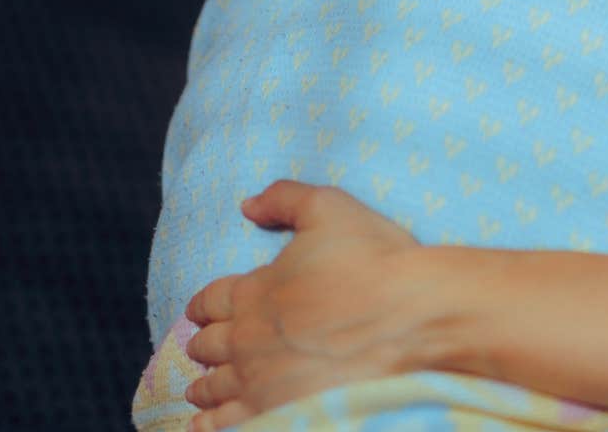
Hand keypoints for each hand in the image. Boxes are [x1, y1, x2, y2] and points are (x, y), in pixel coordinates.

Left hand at [180, 181, 443, 430]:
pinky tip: (204, 426)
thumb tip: (248, 205)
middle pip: (209, 345)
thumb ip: (283, 198)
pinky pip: (230, 423)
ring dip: (203, 388)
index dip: (202, 306)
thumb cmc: (375, 261)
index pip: (211, 300)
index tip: (199, 313)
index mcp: (254, 290)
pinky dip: (213, 424)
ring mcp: (261, 380)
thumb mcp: (327, 207)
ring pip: (215, 387)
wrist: (411, 317)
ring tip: (196, 393)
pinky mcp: (279, 410)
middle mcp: (247, 338)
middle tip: (198, 350)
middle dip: (202, 345)